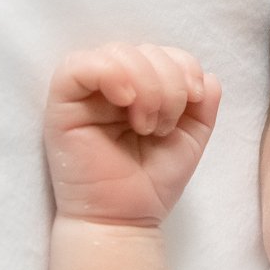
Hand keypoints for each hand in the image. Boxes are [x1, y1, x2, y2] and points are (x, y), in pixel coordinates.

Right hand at [44, 44, 221, 226]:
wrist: (124, 219)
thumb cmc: (151, 181)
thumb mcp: (191, 137)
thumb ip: (203, 104)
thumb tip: (208, 75)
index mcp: (140, 88)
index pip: (162, 52)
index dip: (184, 65)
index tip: (195, 98)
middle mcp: (112, 86)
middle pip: (142, 49)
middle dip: (167, 82)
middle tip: (165, 124)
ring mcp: (85, 94)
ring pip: (116, 52)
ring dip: (145, 84)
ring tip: (147, 124)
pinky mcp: (61, 105)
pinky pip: (76, 66)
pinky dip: (111, 75)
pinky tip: (126, 103)